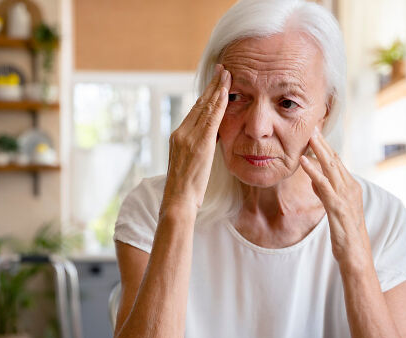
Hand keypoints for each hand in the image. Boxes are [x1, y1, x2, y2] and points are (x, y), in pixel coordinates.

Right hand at [162, 64, 230, 211]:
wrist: (178, 200)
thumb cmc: (185, 190)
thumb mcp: (190, 164)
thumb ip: (197, 149)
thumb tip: (210, 141)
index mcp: (177, 137)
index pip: (194, 111)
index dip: (205, 95)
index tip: (215, 83)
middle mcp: (180, 133)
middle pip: (199, 104)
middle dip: (212, 86)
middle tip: (222, 69)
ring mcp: (188, 137)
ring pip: (205, 107)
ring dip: (218, 89)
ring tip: (227, 74)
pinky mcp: (198, 143)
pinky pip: (211, 119)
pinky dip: (219, 104)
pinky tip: (226, 92)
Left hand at [300, 128, 369, 266]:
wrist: (356, 254)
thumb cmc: (345, 234)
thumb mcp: (334, 208)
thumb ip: (325, 191)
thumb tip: (314, 178)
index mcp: (350, 187)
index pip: (337, 162)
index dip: (326, 147)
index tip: (315, 133)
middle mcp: (350, 188)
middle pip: (335, 160)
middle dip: (323, 143)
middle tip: (312, 126)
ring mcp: (345, 196)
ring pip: (331, 168)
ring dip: (319, 151)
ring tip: (308, 136)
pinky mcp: (337, 207)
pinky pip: (324, 185)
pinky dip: (313, 171)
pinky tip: (304, 162)